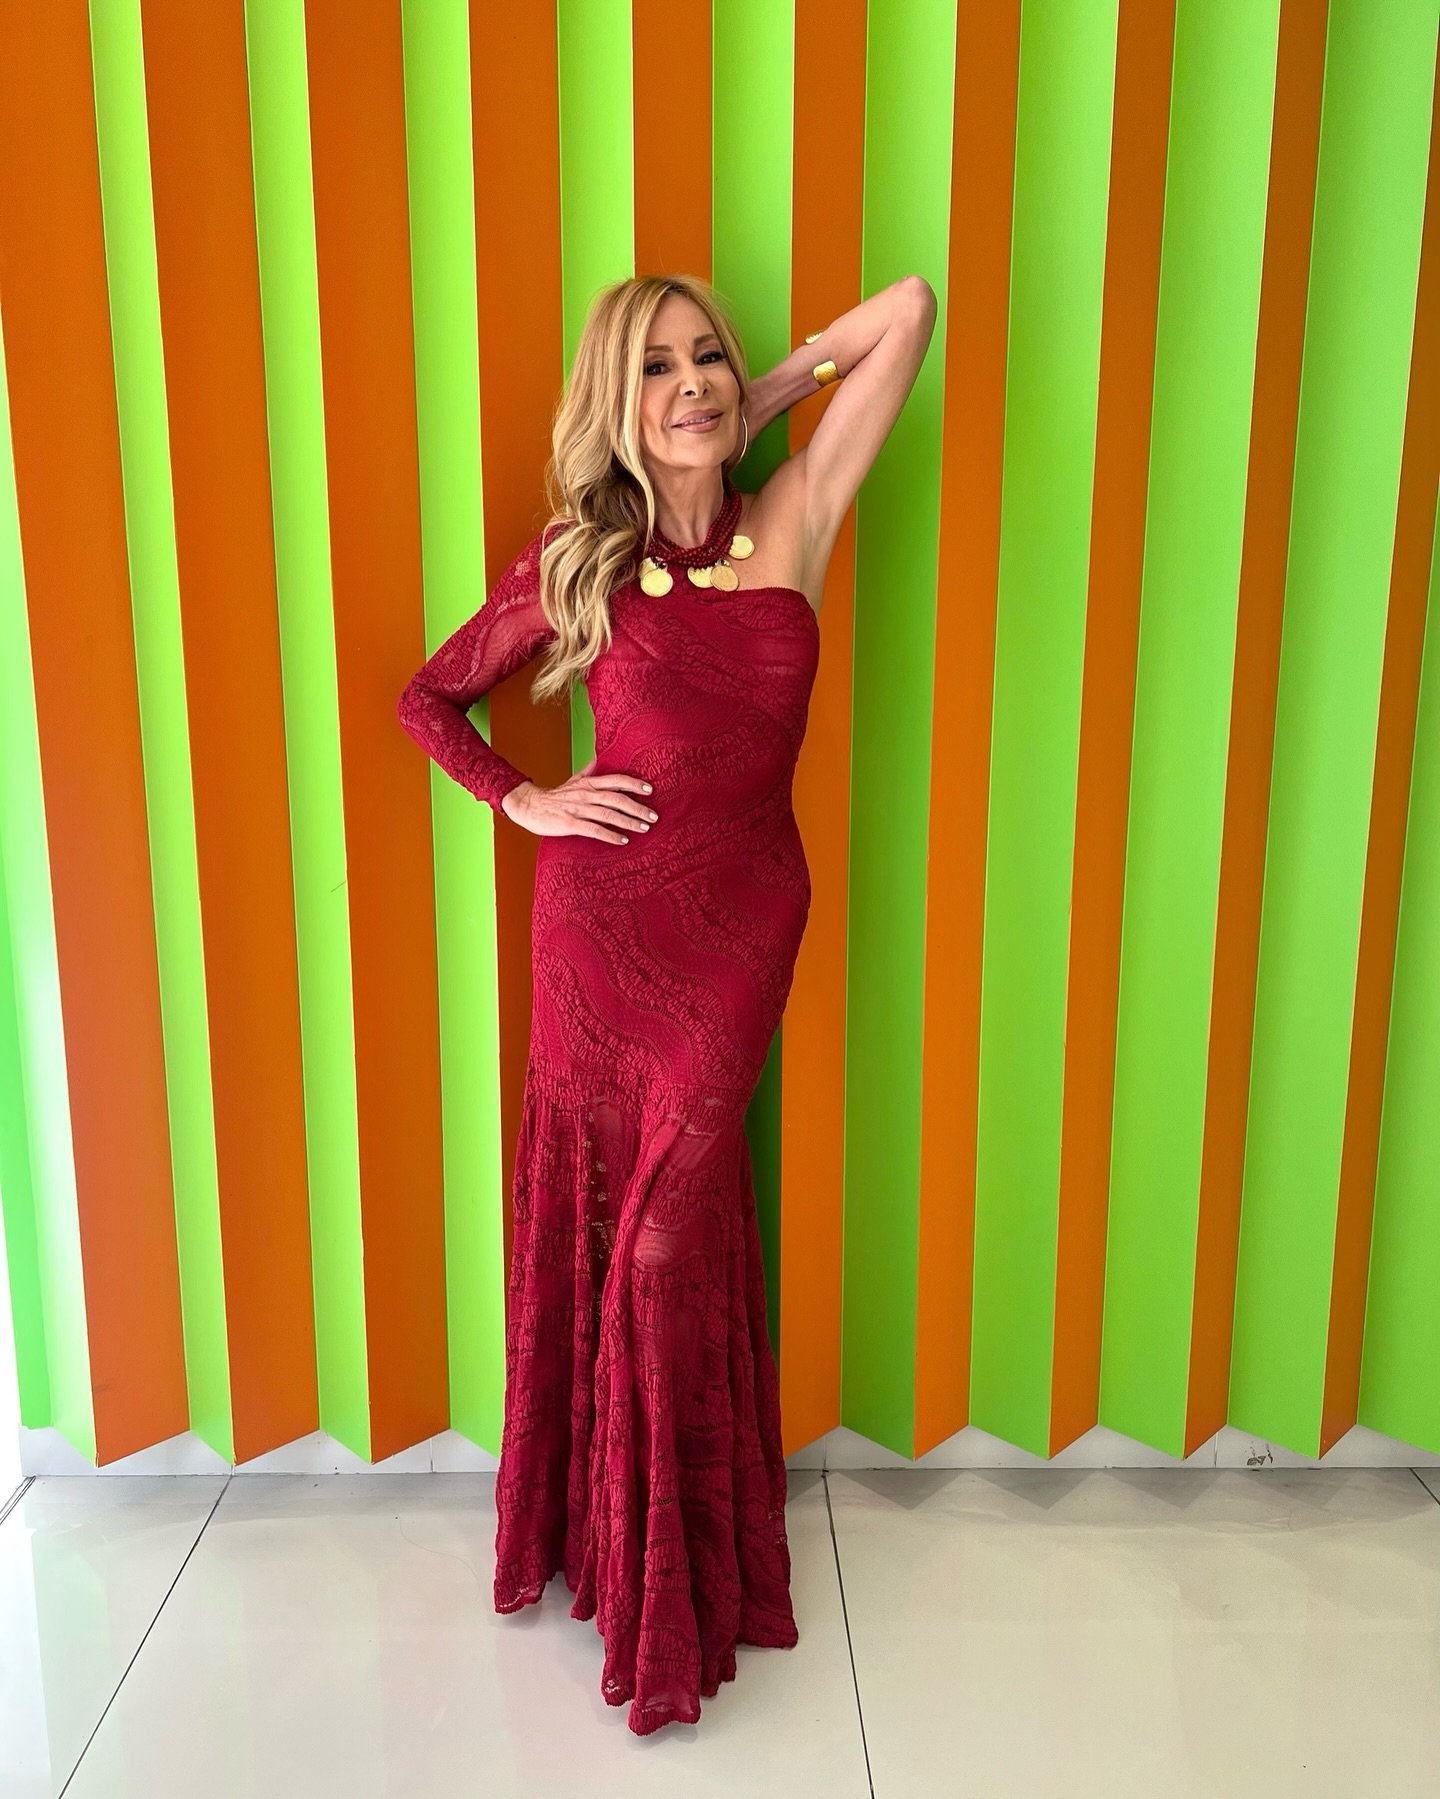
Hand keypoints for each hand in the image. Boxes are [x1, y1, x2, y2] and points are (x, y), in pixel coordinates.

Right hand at [500, 756, 658, 843]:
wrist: (530, 806)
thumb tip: (598, 758)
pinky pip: (595, 830)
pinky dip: (611, 835)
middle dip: (637, 807)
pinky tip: (623, 840)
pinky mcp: (571, 824)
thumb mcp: (573, 780)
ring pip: (609, 814)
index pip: (616, 780)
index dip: (634, 784)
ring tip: (644, 828)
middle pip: (617, 799)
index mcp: (588, 783)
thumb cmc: (554, 796)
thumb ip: (588, 771)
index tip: (650, 789)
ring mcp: (579, 809)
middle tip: (654, 816)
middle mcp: (586, 794)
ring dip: (628, 821)